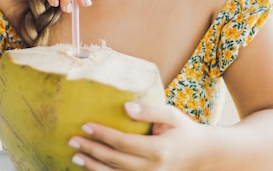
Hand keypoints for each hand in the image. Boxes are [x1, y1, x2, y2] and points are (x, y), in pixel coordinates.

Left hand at [68, 102, 205, 169]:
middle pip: (115, 160)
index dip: (103, 135)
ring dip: (92, 166)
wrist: (201, 155)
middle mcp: (152, 168)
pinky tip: (90, 167)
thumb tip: (126, 107)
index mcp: (158, 150)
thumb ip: (149, 110)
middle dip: (91, 150)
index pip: (123, 142)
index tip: (85, 125)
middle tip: (72, 140)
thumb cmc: (184, 131)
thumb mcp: (172, 115)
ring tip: (75, 156)